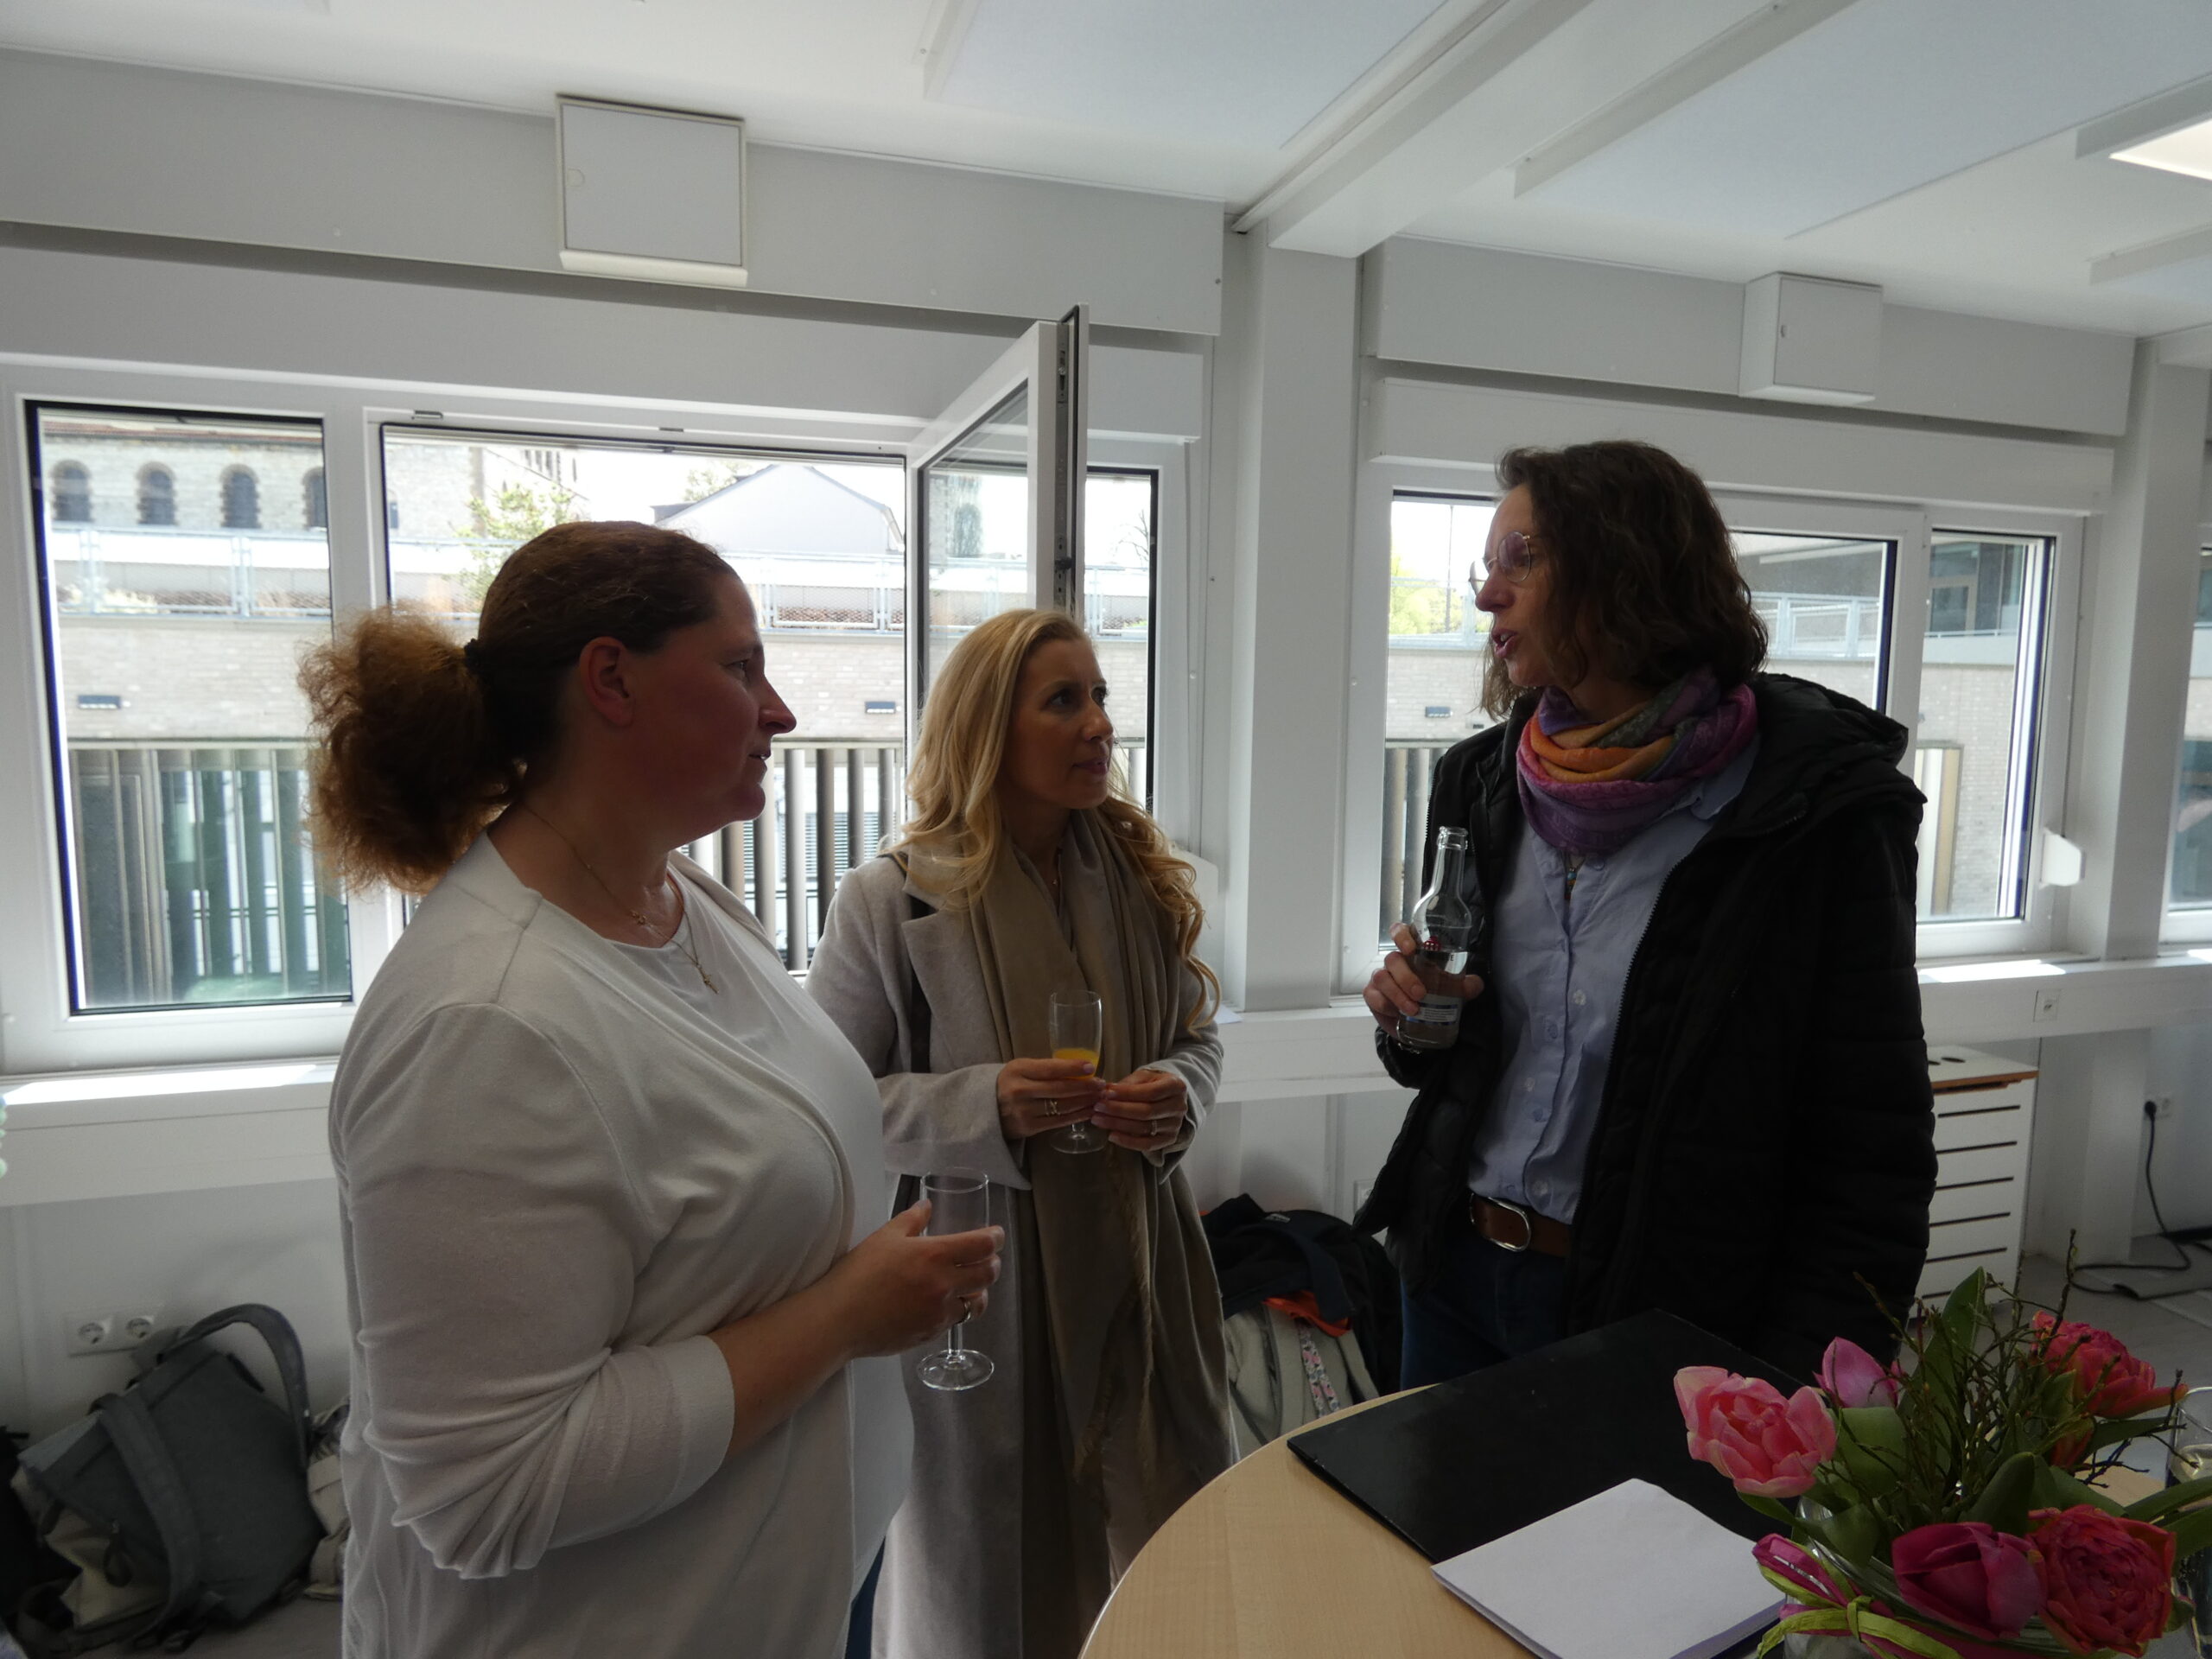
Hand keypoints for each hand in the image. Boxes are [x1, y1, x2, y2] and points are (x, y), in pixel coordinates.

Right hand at [824, 1200, 1002, 1357]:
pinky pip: (955, 1320)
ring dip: (979, 1291)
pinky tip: (944, 1303)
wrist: (840, 1319)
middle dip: (993, 1263)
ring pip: (977, 1303)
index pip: (983, 1246)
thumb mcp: (885, 1237)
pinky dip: (957, 1309)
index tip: (996, 1235)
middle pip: (988, 1274)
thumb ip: (912, 1219)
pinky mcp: (931, 1333)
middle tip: (987, 1257)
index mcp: (935, 1256)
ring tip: (971, 1284)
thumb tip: (927, 1205)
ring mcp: (939, 1313)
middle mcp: (944, 1285)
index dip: (995, 1238)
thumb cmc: (859, 1274)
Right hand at [996, 1057, 1104, 1141]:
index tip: (1091, 1067)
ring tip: (1099, 1097)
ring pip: (1062, 1106)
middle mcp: (1020, 1091)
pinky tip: (1088, 1111)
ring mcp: (1024, 1111)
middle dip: (1085, 1087)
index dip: (1073, 1068)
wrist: (986, 1109)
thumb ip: (1045, 1068)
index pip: (1050, 1069)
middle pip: (1060, 1089)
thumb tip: (1080, 1070)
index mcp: (1018, 1070)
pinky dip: (1076, 1116)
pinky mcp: (1029, 1128)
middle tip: (1102, 1085)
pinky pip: (1058, 1121)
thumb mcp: (1021, 1069)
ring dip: (1084, 1102)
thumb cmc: (1010, 1084)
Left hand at [1091, 1067, 1188, 1152]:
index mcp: (1176, 1086)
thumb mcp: (1144, 1076)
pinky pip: (1147, 1144)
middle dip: (1118, 1110)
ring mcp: (1175, 1125)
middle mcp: (1179, 1107)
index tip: (1106, 1093)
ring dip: (1118, 1125)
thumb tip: (1106, 1092)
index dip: (1127, 1094)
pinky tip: (1112, 1135)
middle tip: (1097, 1107)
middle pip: (1146, 1111)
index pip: (1150, 1092)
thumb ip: (1128, 1083)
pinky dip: (1128, 1142)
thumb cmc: (1153, 1084)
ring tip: (1098, 1120)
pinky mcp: (1168, 1139)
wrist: (1169, 1097)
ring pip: (1144, 1128)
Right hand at [1363, 922, 1484, 1037]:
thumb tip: (1474, 984)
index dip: (1401, 935)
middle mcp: (1395, 961)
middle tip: (1421, 994)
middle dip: (1405, 976)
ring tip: (1414, 1010)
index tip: (1411, 949)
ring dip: (1397, 994)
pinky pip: (1373, 996)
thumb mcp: (1454, 990)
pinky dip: (1385, 1005)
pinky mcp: (1373, 995)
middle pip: (1392, 958)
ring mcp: (1381, 977)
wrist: (1421, 1023)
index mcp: (1412, 951)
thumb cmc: (1435, 995)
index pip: (1400, 931)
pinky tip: (1397, 1014)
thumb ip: (1466, 985)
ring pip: (1381, 977)